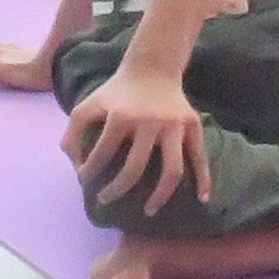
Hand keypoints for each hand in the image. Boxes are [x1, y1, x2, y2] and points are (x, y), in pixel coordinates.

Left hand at [66, 54, 211, 211]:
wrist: (152, 67)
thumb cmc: (116, 93)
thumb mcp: (88, 105)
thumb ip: (73, 135)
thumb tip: (77, 169)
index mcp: (120, 116)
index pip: (102, 154)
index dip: (89, 171)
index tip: (85, 179)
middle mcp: (149, 122)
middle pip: (134, 169)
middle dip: (116, 190)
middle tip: (105, 199)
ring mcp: (174, 125)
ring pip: (172, 170)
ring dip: (160, 196)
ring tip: (149, 210)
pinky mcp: (193, 125)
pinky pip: (200, 157)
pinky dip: (204, 179)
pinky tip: (202, 199)